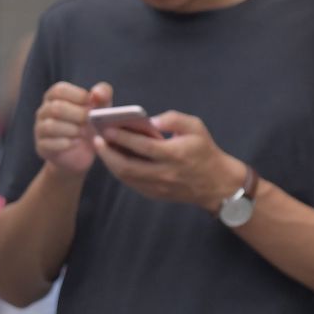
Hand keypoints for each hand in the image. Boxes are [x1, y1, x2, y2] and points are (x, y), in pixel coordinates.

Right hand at [35, 80, 103, 178]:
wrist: (82, 152)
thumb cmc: (90, 124)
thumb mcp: (101, 107)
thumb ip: (103, 94)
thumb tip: (96, 93)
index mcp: (55, 97)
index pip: (59, 90)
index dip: (78, 96)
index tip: (92, 105)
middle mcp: (44, 111)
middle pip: (55, 108)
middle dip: (77, 114)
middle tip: (90, 121)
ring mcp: (39, 129)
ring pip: (50, 126)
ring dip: (72, 129)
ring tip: (84, 132)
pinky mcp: (41, 146)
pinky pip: (48, 143)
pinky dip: (65, 143)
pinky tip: (77, 142)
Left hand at [95, 111, 245, 213]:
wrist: (216, 184)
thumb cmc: (204, 151)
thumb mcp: (196, 127)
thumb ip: (174, 119)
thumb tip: (151, 120)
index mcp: (175, 154)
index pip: (143, 146)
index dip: (123, 138)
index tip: (107, 129)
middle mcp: (164, 173)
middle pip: (128, 165)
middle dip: (108, 153)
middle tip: (97, 140)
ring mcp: (158, 187)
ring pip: (126, 177)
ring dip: (110, 163)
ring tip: (101, 148)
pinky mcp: (154, 195)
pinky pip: (131, 183)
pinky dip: (119, 171)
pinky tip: (113, 160)